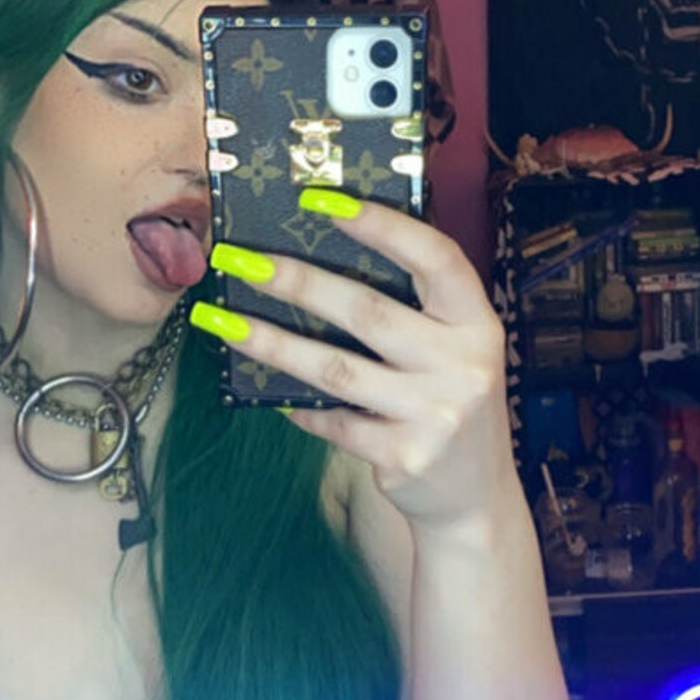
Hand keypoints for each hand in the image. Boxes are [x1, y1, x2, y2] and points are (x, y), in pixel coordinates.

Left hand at [191, 189, 516, 534]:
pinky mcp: (404, 456)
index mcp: (478, 324)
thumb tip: (323, 256)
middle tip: (238, 259)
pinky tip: (271, 395)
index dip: (381, 225)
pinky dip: (298, 407)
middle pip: (367, 311)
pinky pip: (332, 421)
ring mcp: (435, 414)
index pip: (434, 259)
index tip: (320, 199)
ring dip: (271, 342)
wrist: (475, 499)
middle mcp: (464, 365)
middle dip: (296, 280)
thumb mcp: (453, 353)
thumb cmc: (448, 405)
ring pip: (335, 368)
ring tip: (221, 319)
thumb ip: (415, 312)